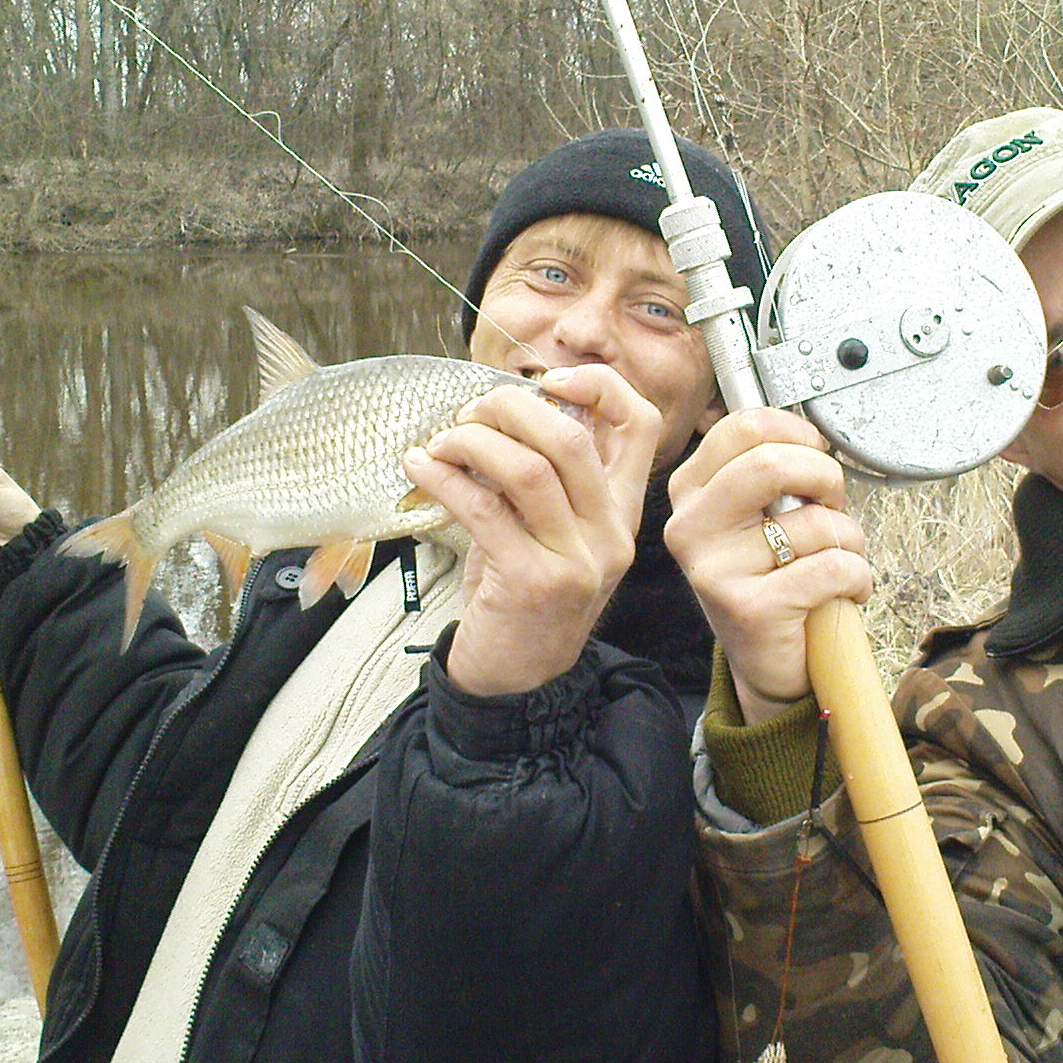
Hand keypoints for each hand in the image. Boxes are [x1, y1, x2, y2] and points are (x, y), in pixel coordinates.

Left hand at [402, 365, 661, 695]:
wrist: (517, 682)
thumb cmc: (524, 596)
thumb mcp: (552, 533)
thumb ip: (546, 477)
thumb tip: (502, 409)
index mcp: (622, 512)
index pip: (642, 425)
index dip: (601, 386)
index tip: (550, 380)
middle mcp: (610, 534)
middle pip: (573, 437)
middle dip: (510, 409)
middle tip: (469, 413)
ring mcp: (576, 560)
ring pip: (529, 469)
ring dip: (473, 442)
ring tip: (441, 442)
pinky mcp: (531, 581)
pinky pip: (484, 510)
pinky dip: (444, 479)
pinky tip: (420, 469)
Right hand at [664, 409, 870, 723]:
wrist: (768, 663)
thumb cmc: (773, 579)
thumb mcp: (756, 516)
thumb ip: (768, 470)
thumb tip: (808, 438)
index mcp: (691, 493)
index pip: (744, 428)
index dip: (797, 434)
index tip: (814, 454)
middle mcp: (691, 528)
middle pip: (771, 464)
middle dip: (824, 478)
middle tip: (830, 503)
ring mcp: (715, 570)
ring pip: (815, 523)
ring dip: (849, 540)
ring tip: (835, 562)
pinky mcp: (749, 609)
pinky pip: (832, 568)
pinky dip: (858, 577)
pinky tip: (845, 592)